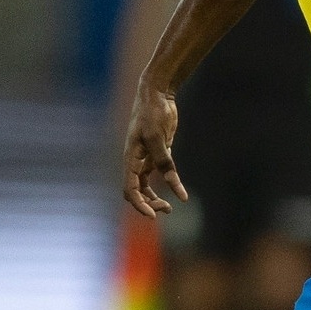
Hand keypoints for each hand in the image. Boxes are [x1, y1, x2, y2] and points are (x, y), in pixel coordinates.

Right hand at [122, 84, 186, 216]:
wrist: (157, 94)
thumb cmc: (152, 112)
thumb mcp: (157, 136)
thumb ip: (163, 159)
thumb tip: (171, 181)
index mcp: (130, 158)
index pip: (130, 189)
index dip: (139, 204)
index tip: (152, 215)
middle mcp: (135, 161)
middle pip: (136, 192)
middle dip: (148, 204)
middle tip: (166, 209)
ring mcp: (146, 158)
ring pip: (146, 187)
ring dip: (155, 199)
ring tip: (169, 207)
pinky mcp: (158, 153)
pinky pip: (161, 174)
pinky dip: (169, 185)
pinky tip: (180, 193)